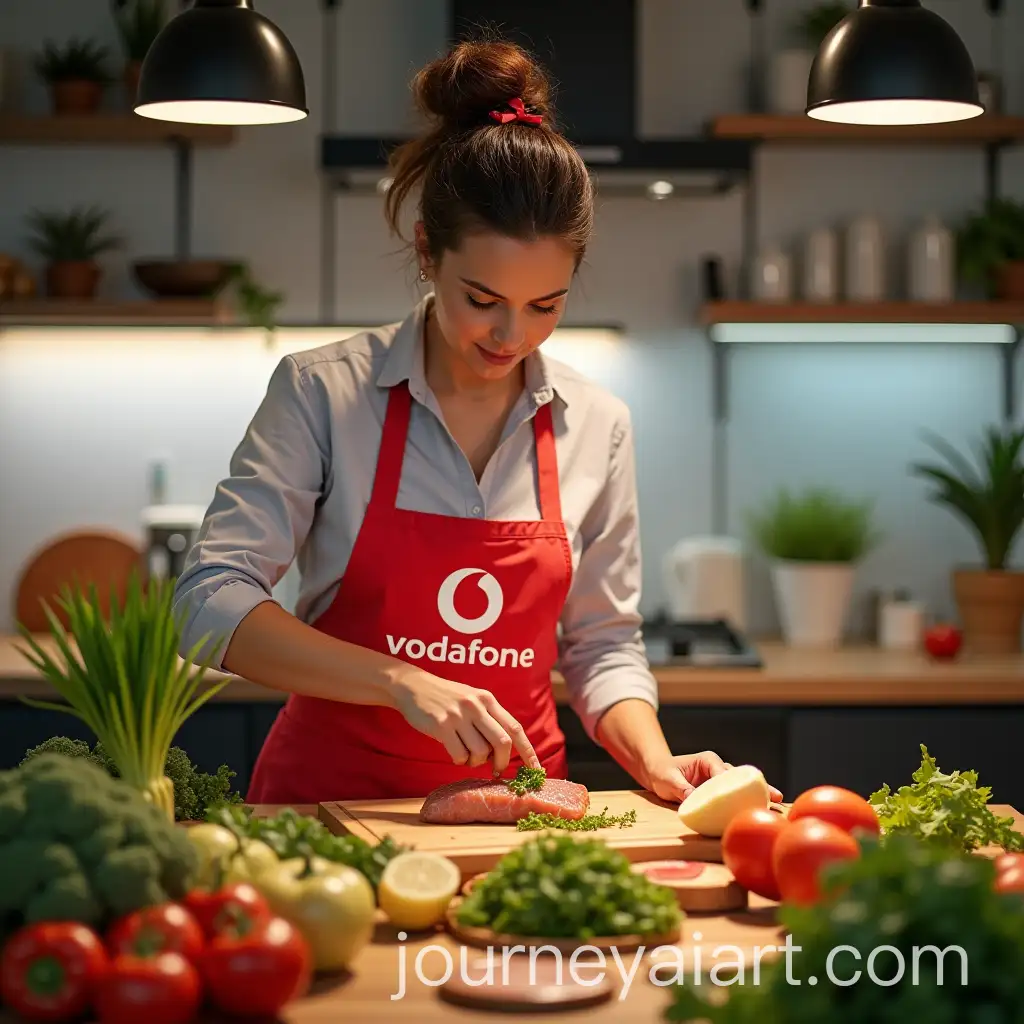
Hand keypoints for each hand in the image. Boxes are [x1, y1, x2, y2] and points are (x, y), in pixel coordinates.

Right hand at [391, 669, 540, 774]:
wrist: (413, 686)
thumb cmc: (445, 698)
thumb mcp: (471, 699)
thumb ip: (489, 719)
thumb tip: (504, 751)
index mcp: (488, 699)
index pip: (515, 728)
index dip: (528, 751)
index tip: (537, 769)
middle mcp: (476, 706)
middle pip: (502, 743)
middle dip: (502, 762)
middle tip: (495, 770)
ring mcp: (459, 715)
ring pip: (480, 752)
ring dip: (475, 761)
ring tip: (466, 753)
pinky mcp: (442, 726)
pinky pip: (459, 755)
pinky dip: (459, 760)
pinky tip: (452, 751)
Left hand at [642, 750, 783, 803]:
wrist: (656, 772)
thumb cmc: (661, 772)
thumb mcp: (669, 780)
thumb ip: (682, 789)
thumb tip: (696, 800)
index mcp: (708, 761)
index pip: (725, 773)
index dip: (737, 785)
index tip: (747, 797)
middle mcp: (717, 767)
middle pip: (740, 778)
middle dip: (758, 786)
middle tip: (777, 796)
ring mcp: (719, 779)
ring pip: (740, 786)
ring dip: (757, 794)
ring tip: (777, 803)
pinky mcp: (718, 790)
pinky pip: (733, 795)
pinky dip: (745, 801)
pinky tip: (758, 810)